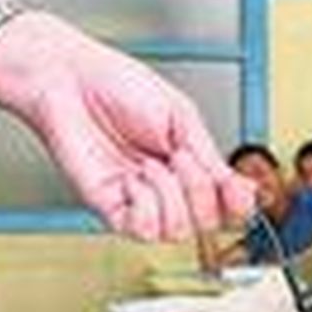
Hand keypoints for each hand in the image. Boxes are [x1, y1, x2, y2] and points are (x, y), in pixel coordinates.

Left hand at [0, 10, 252, 240]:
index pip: (224, 207)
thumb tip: (242, 188)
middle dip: (200, 190)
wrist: (70, 79)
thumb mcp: (181, 116)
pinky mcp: (107, 207)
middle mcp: (164, 189)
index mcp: (186, 166)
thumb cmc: (116, 86)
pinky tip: (133, 180)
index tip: (238, 188)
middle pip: (206, 223)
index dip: (237, 205)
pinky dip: (145, 205)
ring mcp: (137, 201)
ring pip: (176, 232)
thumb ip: (211, 157)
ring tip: (150, 164)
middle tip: (179, 156)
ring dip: (170, 195)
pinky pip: (141, 230)